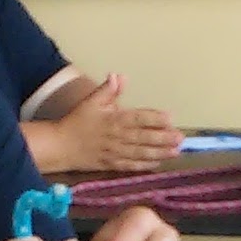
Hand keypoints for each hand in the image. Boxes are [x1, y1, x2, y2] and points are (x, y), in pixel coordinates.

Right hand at [55, 75, 180, 171]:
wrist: (60, 145)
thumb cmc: (77, 121)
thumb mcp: (91, 101)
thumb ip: (107, 90)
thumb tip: (119, 76)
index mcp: (113, 119)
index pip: (138, 118)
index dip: (155, 118)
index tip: (170, 117)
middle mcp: (116, 137)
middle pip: (144, 137)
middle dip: (163, 138)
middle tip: (181, 138)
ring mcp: (115, 152)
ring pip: (141, 153)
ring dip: (159, 152)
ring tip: (175, 151)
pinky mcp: (111, 164)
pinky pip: (131, 165)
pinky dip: (145, 165)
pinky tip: (158, 163)